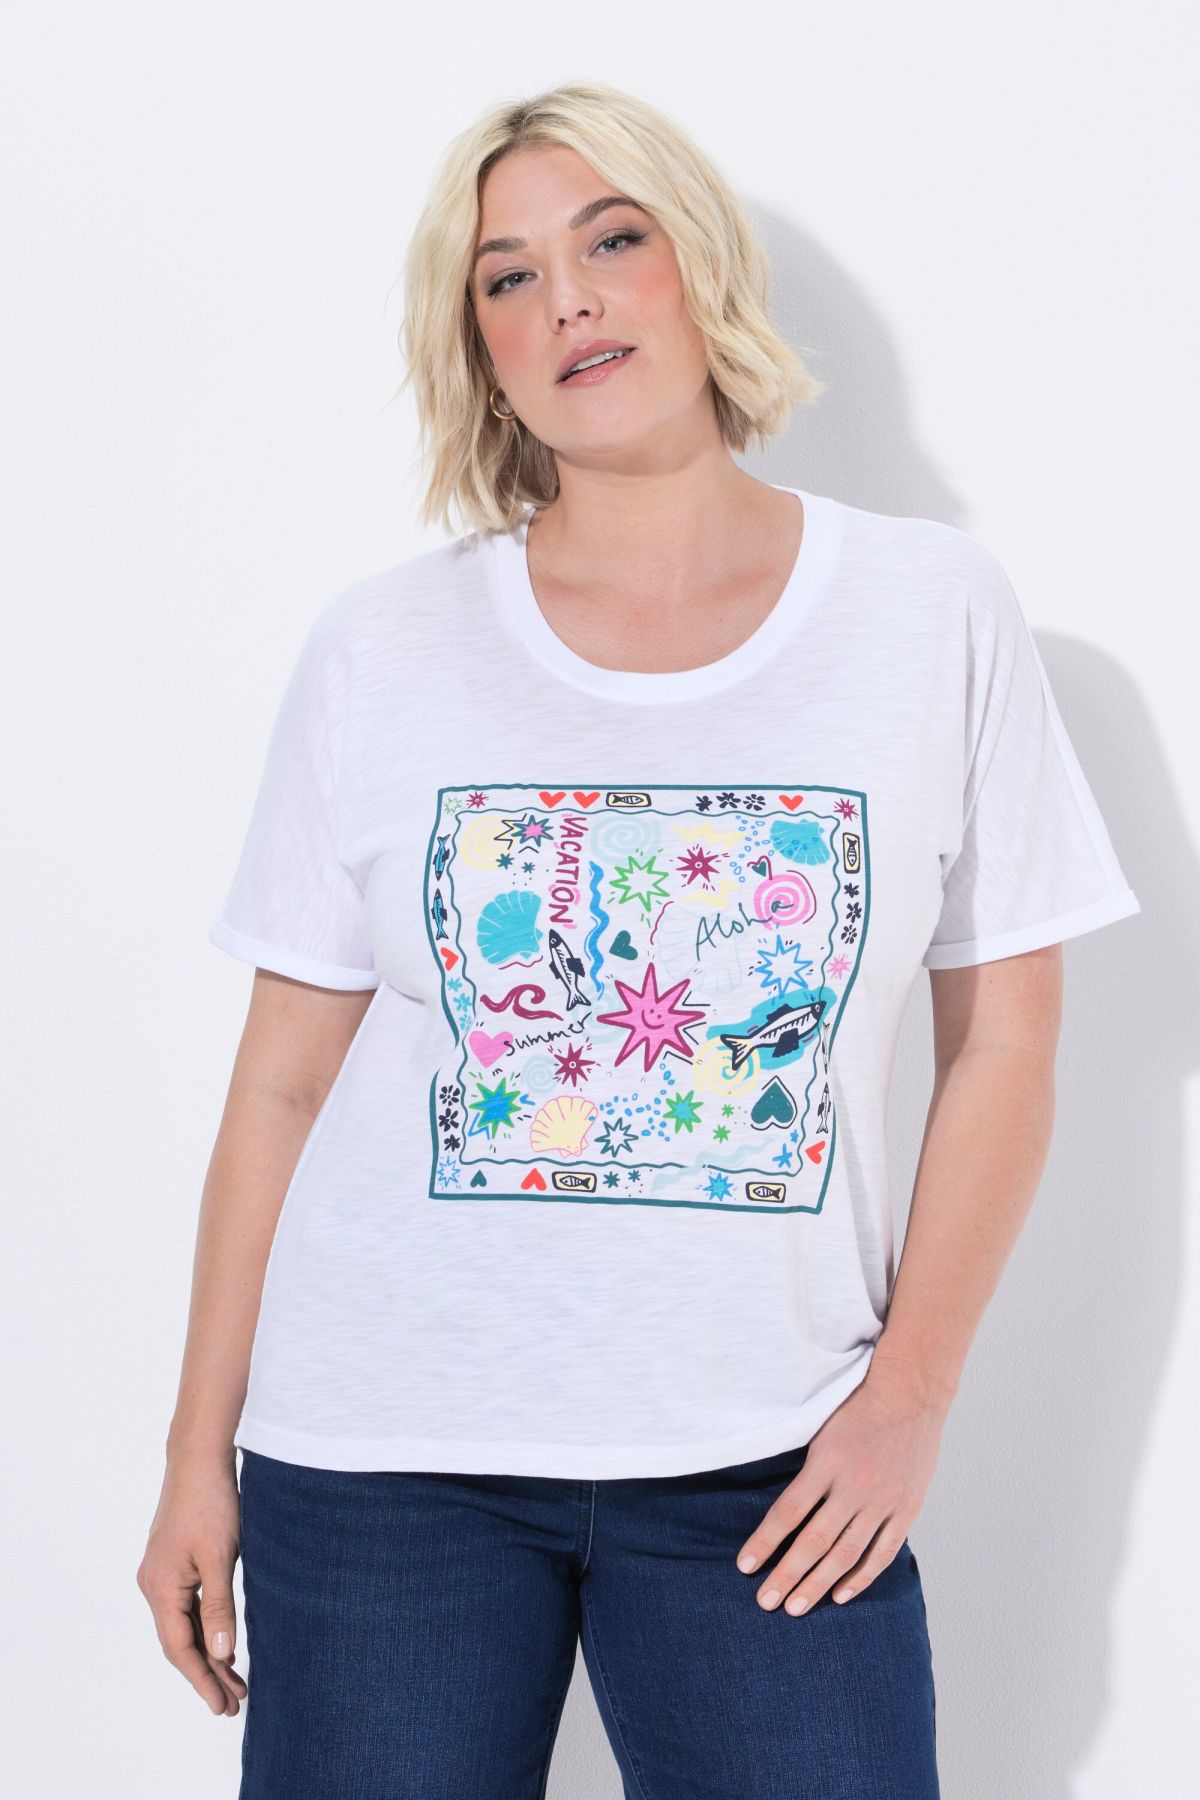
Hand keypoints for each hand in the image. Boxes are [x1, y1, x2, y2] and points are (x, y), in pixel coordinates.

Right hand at [136, 1452, 247, 1715]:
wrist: (199, 1459)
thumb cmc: (211, 1504)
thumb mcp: (220, 1558)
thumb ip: (220, 1608)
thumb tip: (222, 1655)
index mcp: (160, 1588)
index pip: (180, 1649)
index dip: (202, 1680)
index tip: (222, 1705)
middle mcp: (154, 1585)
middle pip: (180, 1642)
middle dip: (206, 1674)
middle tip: (233, 1703)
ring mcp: (161, 1574)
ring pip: (184, 1626)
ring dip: (207, 1652)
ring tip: (234, 1681)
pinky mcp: (173, 1563)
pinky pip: (187, 1607)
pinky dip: (205, 1628)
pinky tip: (222, 1642)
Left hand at [734, 1358, 950, 1615]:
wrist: (910, 1394)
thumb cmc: (858, 1408)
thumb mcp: (821, 1430)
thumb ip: (805, 1470)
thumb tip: (776, 1506)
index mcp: (827, 1463)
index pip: (789, 1512)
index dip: (765, 1541)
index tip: (745, 1566)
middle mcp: (854, 1485)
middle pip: (814, 1541)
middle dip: (788, 1575)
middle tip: (766, 1602)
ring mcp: (883, 1500)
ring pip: (846, 1553)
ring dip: (818, 1584)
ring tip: (796, 1608)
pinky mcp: (906, 1509)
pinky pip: (882, 1552)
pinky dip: (861, 1577)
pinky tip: (840, 1596)